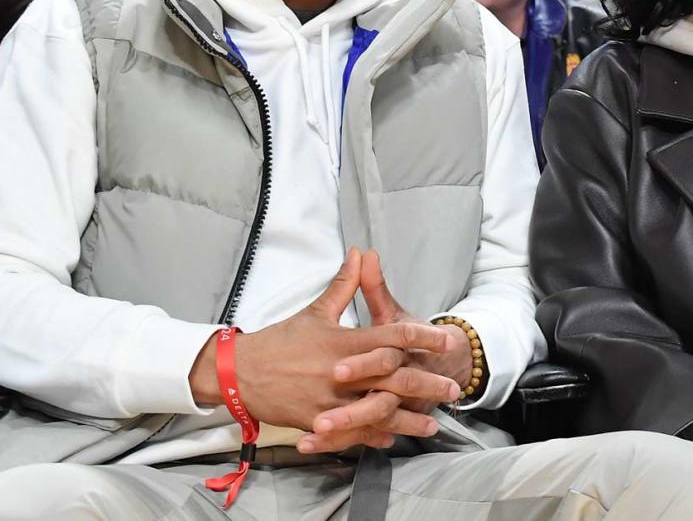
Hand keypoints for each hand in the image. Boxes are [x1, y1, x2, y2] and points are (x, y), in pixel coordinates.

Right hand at [188, 249, 461, 452]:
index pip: (391, 336)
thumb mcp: (315, 311)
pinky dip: (373, 437)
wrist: (239, 372)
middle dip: (426, 385)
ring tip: (431, 424)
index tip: (445, 340)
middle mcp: (341, 372)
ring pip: (378, 412)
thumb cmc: (281, 340)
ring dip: (407, 420)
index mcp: (344, 342)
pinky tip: (391, 438)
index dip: (421, 337)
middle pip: (393, 378)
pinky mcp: (317, 421)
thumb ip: (344, 284)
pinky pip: (352, 433)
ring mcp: (330, 400)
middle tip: (453, 389)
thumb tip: (360, 252)